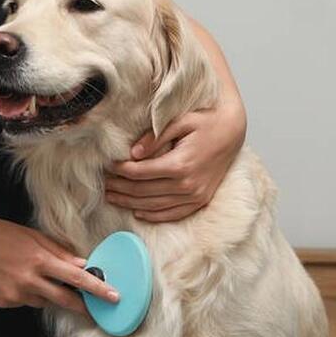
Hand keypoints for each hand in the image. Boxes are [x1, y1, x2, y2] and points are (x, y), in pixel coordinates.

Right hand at [0, 214, 119, 314]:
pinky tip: (13, 278)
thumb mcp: (31, 235)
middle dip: (82, 306)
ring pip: (43, 301)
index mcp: (39, 259)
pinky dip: (26, 293)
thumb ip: (57, 251)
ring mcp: (15, 294)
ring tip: (31, 274)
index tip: (114, 296)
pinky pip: (25, 302)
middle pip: (65, 299)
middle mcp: (29, 280)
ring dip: (47, 293)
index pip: (75, 278)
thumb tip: (81, 264)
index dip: (97, 289)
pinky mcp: (4, 302)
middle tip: (93, 310)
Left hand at [104, 92, 246, 222]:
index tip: (108, 165)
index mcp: (181, 164)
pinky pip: (173, 214)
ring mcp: (196, 196)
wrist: (233, 131)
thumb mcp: (181, 121)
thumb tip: (133, 153)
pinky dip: (154, 215)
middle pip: (144, 191)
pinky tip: (137, 212)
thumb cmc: (206, 121)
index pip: (140, 172)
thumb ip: (156, 136)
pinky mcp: (201, 200)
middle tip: (103, 183)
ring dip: (130, 203)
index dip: (121, 170)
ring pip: (155, 206)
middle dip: (120, 187)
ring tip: (112, 197)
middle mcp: (188, 185)